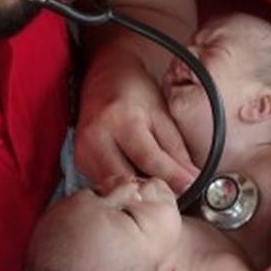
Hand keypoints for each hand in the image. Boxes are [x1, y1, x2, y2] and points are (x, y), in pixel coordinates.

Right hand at [75, 53, 197, 192]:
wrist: (105, 76)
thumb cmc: (135, 92)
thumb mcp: (162, 114)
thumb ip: (176, 149)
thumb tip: (191, 179)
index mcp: (122, 120)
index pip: (149, 159)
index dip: (172, 177)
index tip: (190, 187)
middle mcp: (98, 137)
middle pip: (127, 180)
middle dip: (151, 192)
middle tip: (171, 194)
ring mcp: (84, 151)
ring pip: (113, 187)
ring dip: (136, 193)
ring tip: (154, 190)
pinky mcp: (79, 161)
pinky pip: (104, 184)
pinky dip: (122, 187)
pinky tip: (135, 181)